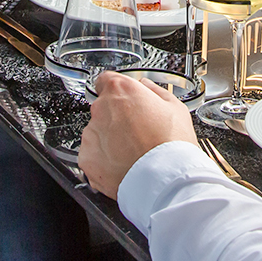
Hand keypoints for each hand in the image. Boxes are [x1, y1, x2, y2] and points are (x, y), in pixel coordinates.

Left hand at [79, 72, 195, 197]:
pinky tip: (123, 164)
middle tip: (138, 131)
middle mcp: (101, 109)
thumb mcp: (175, 107)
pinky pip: (92, 154)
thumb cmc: (172, 144)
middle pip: (103, 108)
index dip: (118, 90)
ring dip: (109, 139)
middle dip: (117, 117)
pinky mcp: (86, 159)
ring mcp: (91, 135)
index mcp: (120, 91)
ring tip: (133, 151)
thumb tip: (146, 86)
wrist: (164, 180)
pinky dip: (103, 159)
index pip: (107, 80)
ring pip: (97, 132)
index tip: (126, 99)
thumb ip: (154, 90)